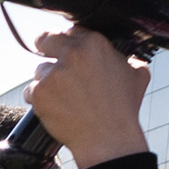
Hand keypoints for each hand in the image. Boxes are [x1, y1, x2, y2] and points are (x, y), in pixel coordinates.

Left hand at [26, 26, 154, 168]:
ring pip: (39, 70)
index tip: (68, 49)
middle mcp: (72, 54)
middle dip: (45, 46)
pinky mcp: (40, 93)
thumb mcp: (138, 74)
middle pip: (46, 39)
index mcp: (94, 43)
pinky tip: (54, 107)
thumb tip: (123, 56)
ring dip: (47, 81)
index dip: (69, 41)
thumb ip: (127, 58)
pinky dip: (39, 99)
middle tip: (47, 55)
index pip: (71, 31)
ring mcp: (54, 74)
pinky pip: (30, 91)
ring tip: (63, 97)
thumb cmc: (124, 108)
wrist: (108, 138)